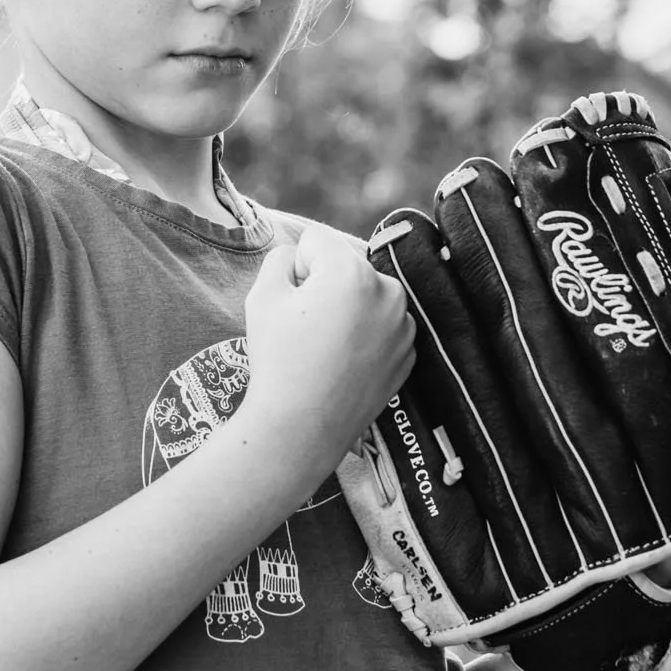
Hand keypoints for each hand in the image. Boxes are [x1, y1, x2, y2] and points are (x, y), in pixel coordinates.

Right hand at [243, 224, 415, 481]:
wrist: (302, 428)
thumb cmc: (278, 360)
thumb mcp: (262, 297)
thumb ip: (280, 258)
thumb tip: (300, 255)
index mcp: (353, 271)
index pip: (317, 242)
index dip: (296, 268)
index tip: (293, 302)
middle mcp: (388, 292)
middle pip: (347, 267)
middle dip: (326, 286)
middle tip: (307, 328)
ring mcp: (403, 325)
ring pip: (367, 297)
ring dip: (349, 309)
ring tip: (325, 347)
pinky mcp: (408, 354)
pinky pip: (382, 327)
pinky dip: (365, 336)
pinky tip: (344, 363)